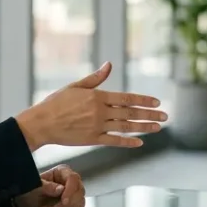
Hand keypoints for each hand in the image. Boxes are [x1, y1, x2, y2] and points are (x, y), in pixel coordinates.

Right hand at [15, 62, 165, 149]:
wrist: (42, 123)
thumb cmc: (57, 102)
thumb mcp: (76, 85)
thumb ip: (95, 78)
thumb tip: (109, 65)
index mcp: (98, 96)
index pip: (127, 98)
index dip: (144, 100)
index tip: (157, 102)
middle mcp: (100, 112)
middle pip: (130, 113)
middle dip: (150, 114)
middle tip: (165, 116)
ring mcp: (97, 127)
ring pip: (125, 127)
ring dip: (143, 127)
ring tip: (158, 128)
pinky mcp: (92, 139)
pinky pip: (114, 141)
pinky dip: (128, 142)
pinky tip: (139, 142)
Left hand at [15, 165, 85, 206]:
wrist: (29, 201)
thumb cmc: (31, 190)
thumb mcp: (35, 188)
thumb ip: (47, 187)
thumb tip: (61, 189)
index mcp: (62, 171)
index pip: (73, 178)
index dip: (70, 190)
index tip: (64, 201)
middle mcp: (71, 180)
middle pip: (79, 191)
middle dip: (68, 203)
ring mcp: (74, 191)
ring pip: (80, 201)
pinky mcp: (75, 202)